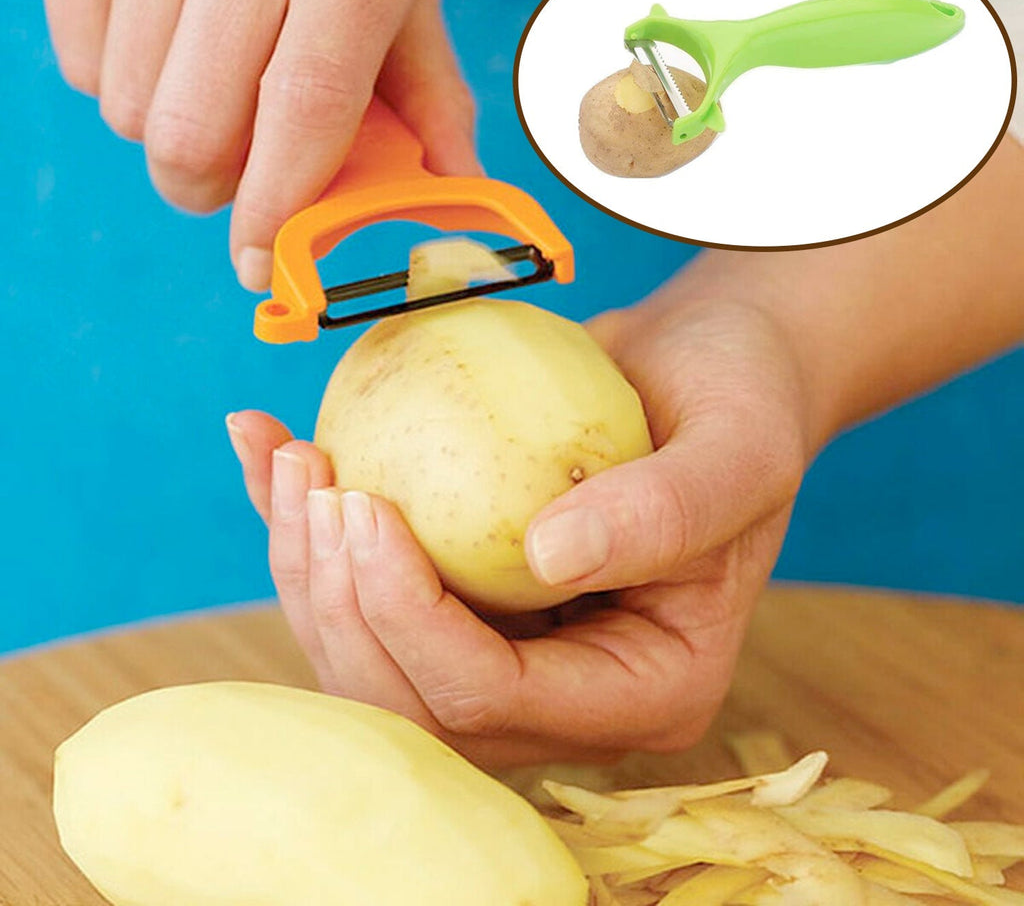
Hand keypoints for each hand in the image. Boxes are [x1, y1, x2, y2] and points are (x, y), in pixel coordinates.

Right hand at [34, 0, 479, 290]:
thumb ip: (431, 94)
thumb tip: (454, 188)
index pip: (303, 112)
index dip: (275, 207)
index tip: (260, 261)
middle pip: (192, 136)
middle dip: (212, 187)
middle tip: (239, 162)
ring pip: (131, 112)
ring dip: (171, 130)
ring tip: (209, 77)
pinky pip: (82, 66)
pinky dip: (122, 79)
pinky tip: (165, 35)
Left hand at [226, 296, 812, 766]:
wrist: (709, 368)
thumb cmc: (741, 402)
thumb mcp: (739, 448)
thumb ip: (667, 511)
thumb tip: (546, 559)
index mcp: (645, 690)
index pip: (496, 696)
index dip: (411, 618)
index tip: (366, 505)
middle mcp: (567, 693)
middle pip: (412, 698)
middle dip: (338, 604)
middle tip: (313, 482)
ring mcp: (513, 649)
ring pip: (370, 656)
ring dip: (305, 569)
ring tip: (287, 461)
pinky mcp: (470, 596)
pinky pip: (369, 586)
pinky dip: (305, 527)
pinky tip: (268, 450)